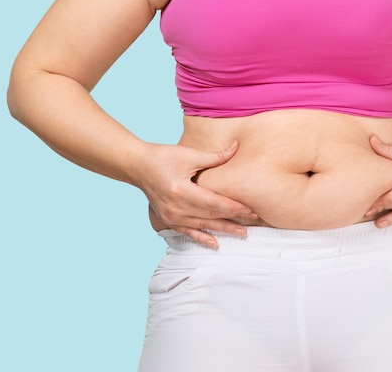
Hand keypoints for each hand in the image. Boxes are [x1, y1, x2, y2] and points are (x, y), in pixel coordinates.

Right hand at [130, 141, 256, 247]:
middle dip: (234, 219)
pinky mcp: (168, 220)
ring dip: (223, 230)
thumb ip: (214, 157)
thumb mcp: (188, 155)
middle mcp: (176, 207)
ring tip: (242, 233)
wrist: (137, 166)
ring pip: (203, 226)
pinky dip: (202, 238)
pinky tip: (215, 244)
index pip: (214, 203)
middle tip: (254, 220)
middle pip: (211, 216)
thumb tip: (236, 147)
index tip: (251, 209)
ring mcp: (171, 216)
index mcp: (181, 191)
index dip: (234, 208)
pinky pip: (188, 232)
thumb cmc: (162, 157)